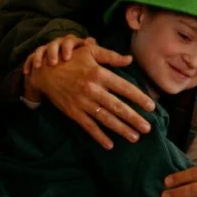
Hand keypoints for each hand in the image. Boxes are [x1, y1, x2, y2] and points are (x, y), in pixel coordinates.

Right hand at [23, 34, 93, 74]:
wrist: (55, 74)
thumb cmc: (74, 65)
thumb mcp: (87, 60)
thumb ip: (96, 56)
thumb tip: (110, 54)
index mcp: (71, 45)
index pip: (71, 40)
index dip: (69, 46)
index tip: (67, 57)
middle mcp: (58, 45)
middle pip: (55, 42)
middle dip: (54, 51)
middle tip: (54, 62)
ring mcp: (46, 51)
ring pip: (42, 48)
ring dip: (41, 56)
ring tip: (40, 66)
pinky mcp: (36, 57)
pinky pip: (30, 57)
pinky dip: (29, 63)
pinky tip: (27, 71)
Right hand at [26, 42, 154, 148]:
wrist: (45, 72)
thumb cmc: (71, 59)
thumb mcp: (90, 52)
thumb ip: (111, 56)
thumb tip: (130, 59)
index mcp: (99, 74)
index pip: (123, 87)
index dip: (138, 97)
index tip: (151, 107)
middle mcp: (92, 89)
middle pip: (117, 106)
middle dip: (133, 118)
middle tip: (147, 128)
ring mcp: (82, 103)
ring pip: (105, 119)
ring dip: (121, 129)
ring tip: (135, 137)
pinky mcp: (73, 112)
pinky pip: (88, 127)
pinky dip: (99, 136)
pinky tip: (110, 145)